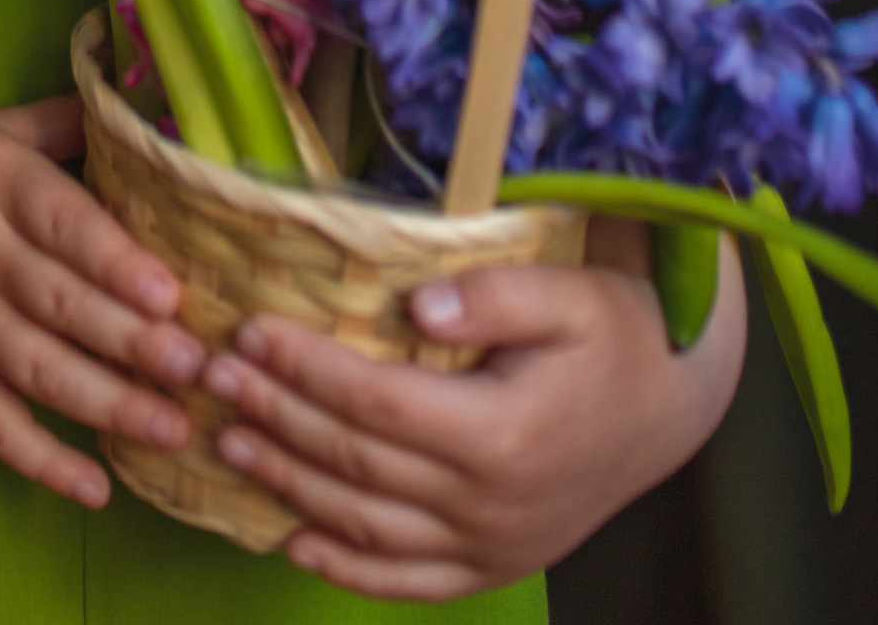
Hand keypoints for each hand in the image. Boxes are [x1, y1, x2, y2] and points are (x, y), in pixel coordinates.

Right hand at [0, 94, 208, 508]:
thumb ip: (53, 125)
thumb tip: (130, 110)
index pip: (62, 222)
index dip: (116, 260)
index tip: (171, 291)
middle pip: (61, 303)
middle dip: (133, 341)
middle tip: (200, 371)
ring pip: (35, 368)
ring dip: (105, 403)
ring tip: (170, 427)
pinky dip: (38, 457)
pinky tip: (92, 486)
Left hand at [197, 218, 745, 599]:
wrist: (669, 409)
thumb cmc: (613, 336)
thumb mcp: (570, 295)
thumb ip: (497, 296)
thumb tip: (420, 307)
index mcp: (503, 433)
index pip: (375, 404)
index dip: (305, 368)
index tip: (248, 329)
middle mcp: (491, 504)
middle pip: (357, 463)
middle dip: (275, 414)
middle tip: (208, 375)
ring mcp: (492, 546)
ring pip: (367, 526)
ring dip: (288, 486)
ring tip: (227, 439)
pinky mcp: (494, 566)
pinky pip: (407, 582)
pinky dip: (346, 568)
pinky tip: (293, 540)